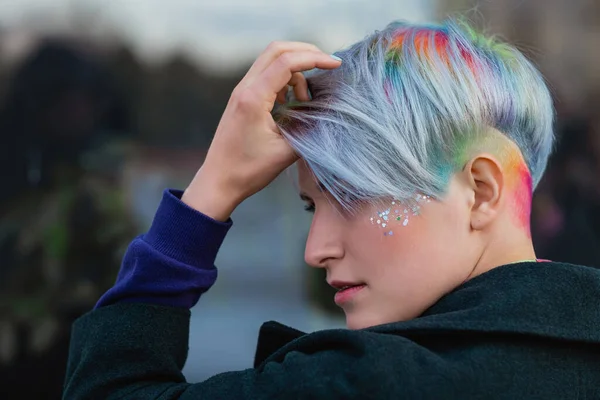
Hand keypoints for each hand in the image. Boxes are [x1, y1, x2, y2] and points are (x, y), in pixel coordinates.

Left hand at [182, 42, 341, 220]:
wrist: (218, 182)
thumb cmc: (248, 171)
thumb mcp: (286, 152)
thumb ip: (310, 129)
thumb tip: (329, 113)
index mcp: (253, 98)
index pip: (287, 62)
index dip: (315, 58)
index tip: (336, 64)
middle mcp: (244, 89)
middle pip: (277, 50)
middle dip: (305, 52)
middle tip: (327, 65)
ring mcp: (240, 92)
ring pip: (271, 61)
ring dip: (295, 71)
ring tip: (305, 100)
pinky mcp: (241, 99)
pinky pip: (265, 76)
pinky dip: (283, 80)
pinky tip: (290, 102)